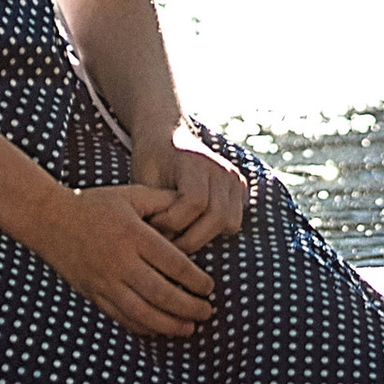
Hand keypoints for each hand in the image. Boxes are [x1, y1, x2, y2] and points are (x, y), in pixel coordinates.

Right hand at [39, 183, 220, 337]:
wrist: (49, 219)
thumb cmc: (95, 204)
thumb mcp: (131, 195)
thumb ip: (164, 201)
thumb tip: (195, 209)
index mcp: (133, 235)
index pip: (174, 264)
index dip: (196, 280)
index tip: (210, 287)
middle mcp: (119, 261)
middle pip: (161, 293)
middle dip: (188, 307)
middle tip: (207, 312)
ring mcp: (104, 281)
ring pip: (142, 312)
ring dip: (169, 324)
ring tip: (189, 328)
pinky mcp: (93, 293)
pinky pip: (121, 317)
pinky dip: (142, 327)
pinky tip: (159, 329)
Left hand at [132, 126, 250, 248]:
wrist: (168, 137)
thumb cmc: (151, 162)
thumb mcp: (144, 180)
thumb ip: (155, 208)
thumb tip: (163, 244)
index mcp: (194, 161)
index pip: (195, 200)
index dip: (172, 221)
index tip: (153, 224)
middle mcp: (220, 169)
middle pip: (218, 215)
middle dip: (191, 238)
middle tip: (167, 245)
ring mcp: (234, 178)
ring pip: (230, 222)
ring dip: (205, 237)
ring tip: (180, 238)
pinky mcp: (239, 189)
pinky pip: (233, 221)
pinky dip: (215, 232)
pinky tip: (193, 229)